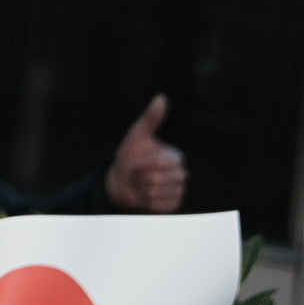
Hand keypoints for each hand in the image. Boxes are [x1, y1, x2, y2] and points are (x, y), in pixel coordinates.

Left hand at [105, 94, 186, 214]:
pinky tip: (143, 196)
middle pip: (160, 180)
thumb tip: (161, 97)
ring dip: (141, 190)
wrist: (122, 180)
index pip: (162, 163)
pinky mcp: (173, 205)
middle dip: (140, 178)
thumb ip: (151, 118)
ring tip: (137, 184)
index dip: (144, 164)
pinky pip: (161, 206)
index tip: (132, 162)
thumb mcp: (137, 134)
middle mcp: (181, 174)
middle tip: (133, 175)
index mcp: (176, 156)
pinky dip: (148, 202)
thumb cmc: (130, 155)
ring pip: (159, 194)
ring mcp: (179, 191)